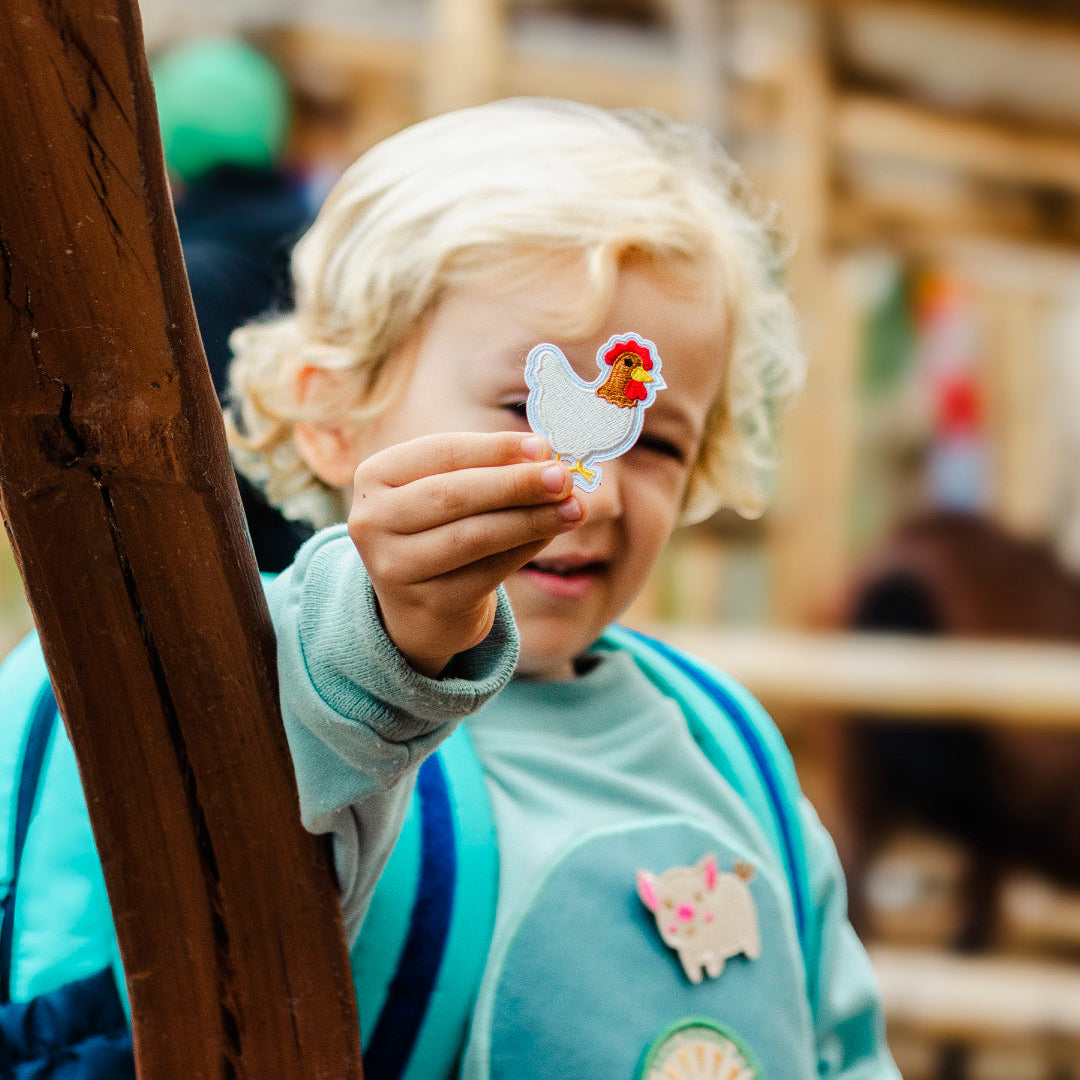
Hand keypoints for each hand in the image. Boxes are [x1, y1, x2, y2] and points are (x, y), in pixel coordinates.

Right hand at [348, 432, 583, 676]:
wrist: (419, 604)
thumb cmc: (438, 529)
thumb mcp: (445, 489)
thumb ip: (486, 469)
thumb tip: (546, 457)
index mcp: (375, 476)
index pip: (442, 453)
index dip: (496, 448)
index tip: (543, 446)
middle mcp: (373, 521)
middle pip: (455, 495)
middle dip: (516, 484)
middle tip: (563, 477)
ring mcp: (395, 566)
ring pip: (473, 536)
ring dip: (530, 519)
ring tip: (572, 508)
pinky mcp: (427, 602)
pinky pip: (487, 571)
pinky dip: (525, 549)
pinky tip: (551, 534)